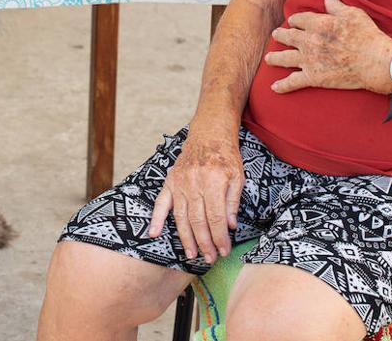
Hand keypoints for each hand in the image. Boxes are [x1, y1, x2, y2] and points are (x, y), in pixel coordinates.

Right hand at [148, 128, 243, 264]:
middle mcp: (194, 183)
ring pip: (181, 217)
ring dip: (186, 239)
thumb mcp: (238, 176)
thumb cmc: (226, 155)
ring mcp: (179, 183)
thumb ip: (233, 201)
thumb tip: (230, 226)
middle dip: (205, 243)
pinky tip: (153, 234)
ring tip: (191, 255)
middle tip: (210, 258)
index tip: (224, 250)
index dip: (220, 237)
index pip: (216, 217)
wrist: (209, 134)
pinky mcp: (170, 181)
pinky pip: (161, 203)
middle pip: (198, 221)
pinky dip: (156, 219)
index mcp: (213, 181)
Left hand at [265, 0, 391, 93]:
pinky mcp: (313, 77)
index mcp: (318, 23)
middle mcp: (309, 40)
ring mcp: (309, 60)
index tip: (293, 22)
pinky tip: (274, 87)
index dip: (295, 20)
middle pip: (288, 36)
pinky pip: (293, 82)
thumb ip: (336, 6)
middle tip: (275, 35)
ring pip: (285, 58)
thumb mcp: (353, 14)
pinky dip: (283, 85)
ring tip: (269, 58)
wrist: (373, 62)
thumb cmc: (366, 36)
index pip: (299, 19)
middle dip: (280, 35)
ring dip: (275, 58)